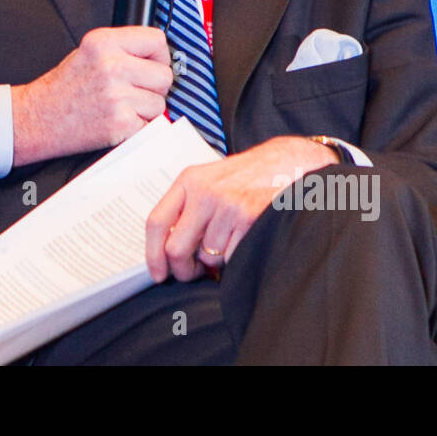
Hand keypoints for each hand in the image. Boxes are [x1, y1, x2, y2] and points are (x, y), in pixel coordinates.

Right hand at [10, 26, 173, 166]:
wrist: (38, 118)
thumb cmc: (63, 88)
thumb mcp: (88, 52)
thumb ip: (122, 48)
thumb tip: (157, 55)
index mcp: (103, 42)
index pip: (157, 40)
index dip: (158, 56)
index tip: (151, 65)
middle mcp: (111, 65)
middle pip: (164, 74)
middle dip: (154, 87)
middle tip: (133, 92)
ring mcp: (117, 95)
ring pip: (159, 102)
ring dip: (146, 109)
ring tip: (121, 106)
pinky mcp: (120, 122)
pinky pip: (150, 123)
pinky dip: (138, 126)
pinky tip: (116, 120)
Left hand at [145, 135, 340, 282]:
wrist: (284, 162)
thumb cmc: (242, 177)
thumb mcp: (207, 180)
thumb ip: (186, 208)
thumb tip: (167, 252)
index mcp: (188, 181)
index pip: (156, 222)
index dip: (152, 254)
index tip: (158, 273)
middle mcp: (205, 192)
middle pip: (177, 248)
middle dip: (183, 270)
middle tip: (192, 273)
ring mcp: (228, 206)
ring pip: (208, 257)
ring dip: (216, 261)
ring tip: (227, 242)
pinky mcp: (250, 218)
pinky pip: (231, 257)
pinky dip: (235, 257)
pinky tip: (242, 238)